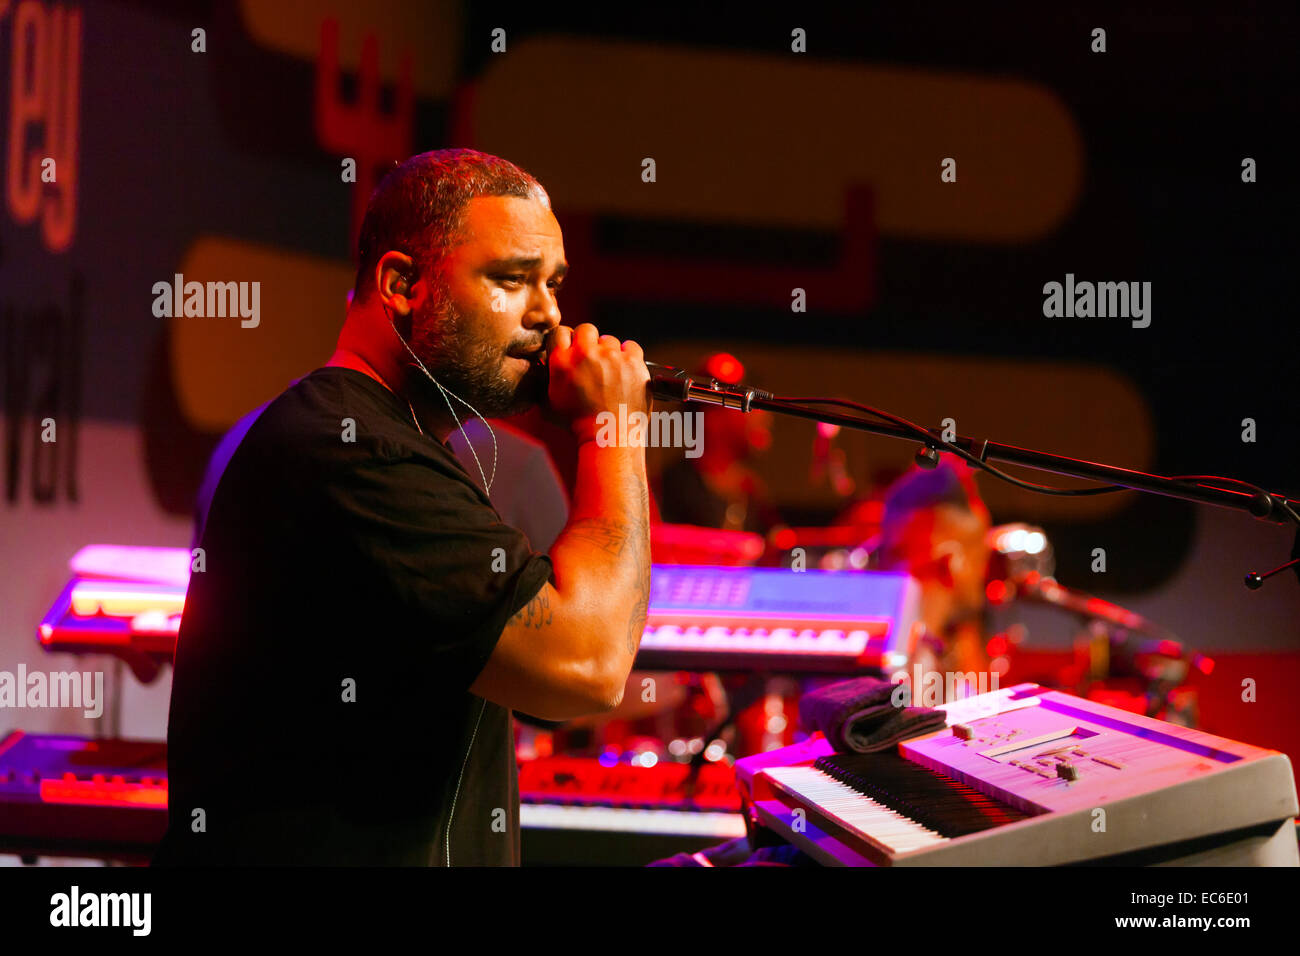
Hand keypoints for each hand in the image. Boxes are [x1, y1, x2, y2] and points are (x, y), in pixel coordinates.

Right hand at [544, 324, 650, 441]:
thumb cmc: (579, 423)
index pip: (560, 331)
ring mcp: (611, 356)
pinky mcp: (632, 361)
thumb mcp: (550, 401)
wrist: (609, 435)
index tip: (574, 350)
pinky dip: (629, 356)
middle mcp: (585, 354)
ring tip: (610, 372)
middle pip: (586, 329)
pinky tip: (625, 369)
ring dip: (609, 352)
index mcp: (561, 361)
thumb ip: (549, 377)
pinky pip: (630, 346)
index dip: (568, 340)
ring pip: (609, 340)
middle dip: (589, 342)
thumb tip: (547, 363)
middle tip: (592, 360)